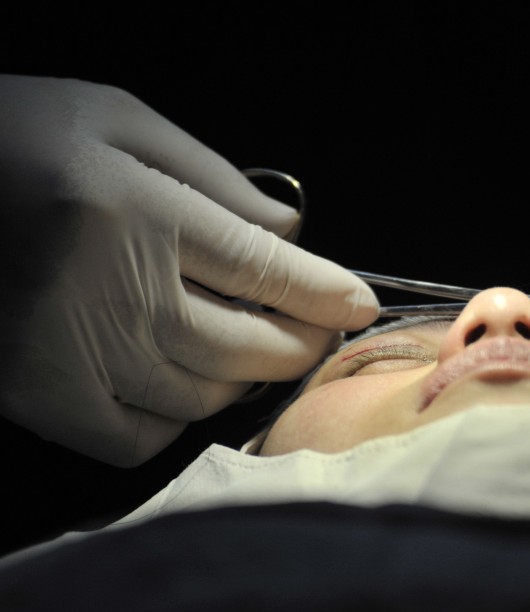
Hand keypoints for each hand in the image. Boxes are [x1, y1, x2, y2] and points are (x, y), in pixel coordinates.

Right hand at [0, 75, 378, 465]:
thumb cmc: (14, 138)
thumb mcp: (114, 121)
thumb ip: (210, 174)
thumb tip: (287, 232)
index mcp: (139, 213)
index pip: (265, 272)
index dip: (325, 294)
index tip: (359, 304)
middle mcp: (115, 293)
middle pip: (248, 346)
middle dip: (300, 343)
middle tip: (315, 329)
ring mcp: (74, 354)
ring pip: (202, 395)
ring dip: (243, 378)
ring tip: (248, 348)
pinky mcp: (37, 394)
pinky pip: (136, 436)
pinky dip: (176, 418)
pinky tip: (179, 383)